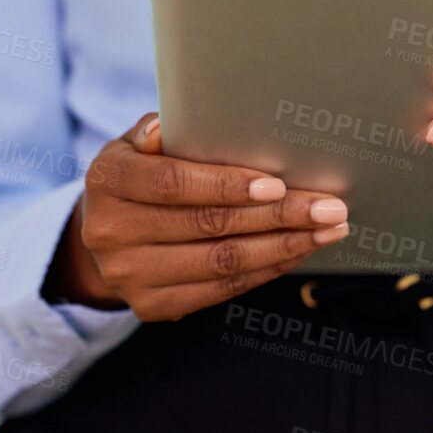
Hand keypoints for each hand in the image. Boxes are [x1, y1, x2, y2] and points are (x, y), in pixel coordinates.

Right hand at [44, 113, 349, 320]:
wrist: (104, 233)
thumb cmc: (138, 173)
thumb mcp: (135, 143)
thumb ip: (155, 133)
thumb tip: (165, 126)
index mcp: (108, 181)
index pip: (173, 183)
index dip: (227, 185)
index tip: (277, 185)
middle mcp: (111, 233)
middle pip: (207, 225)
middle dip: (277, 216)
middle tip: (328, 207)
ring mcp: (130, 276)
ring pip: (221, 262)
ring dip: (284, 246)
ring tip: (327, 230)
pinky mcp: (152, 305)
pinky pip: (222, 289)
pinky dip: (267, 269)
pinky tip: (298, 251)